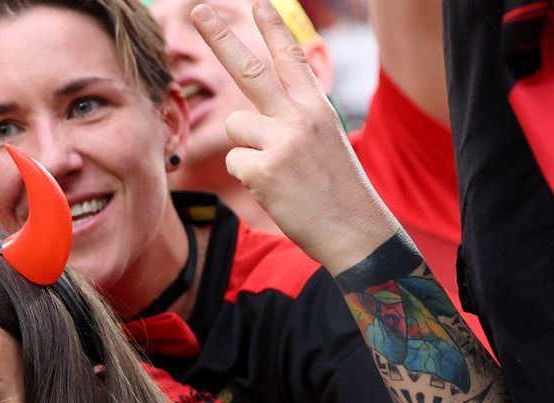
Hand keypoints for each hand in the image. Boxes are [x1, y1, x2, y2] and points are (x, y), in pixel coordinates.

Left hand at [190, 1, 400, 272]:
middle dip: (221, 37)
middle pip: (249, 70)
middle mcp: (299, 116)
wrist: (354, 229)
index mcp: (317, 106)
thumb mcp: (324, 141)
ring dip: (245, 148)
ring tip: (277, 170)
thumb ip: (293, 119)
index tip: (258, 2)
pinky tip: (275, 188)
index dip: (273, 28)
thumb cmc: (335, 190)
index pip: (291, 58)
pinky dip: (247, 176)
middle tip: (199, 10)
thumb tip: (247, 113)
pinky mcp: (264, 168)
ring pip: (234, 126)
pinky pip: (233, 161)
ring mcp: (281, 140)